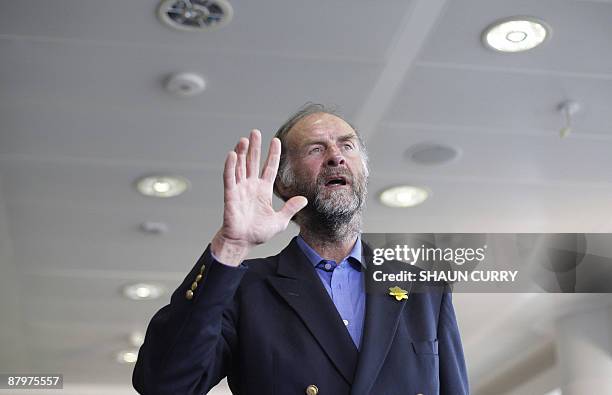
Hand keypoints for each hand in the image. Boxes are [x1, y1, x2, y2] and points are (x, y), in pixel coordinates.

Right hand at [211, 130, 307, 264]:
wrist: (242, 243)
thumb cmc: (258, 233)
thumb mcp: (280, 221)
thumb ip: (290, 208)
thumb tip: (304, 199)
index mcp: (263, 191)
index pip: (269, 168)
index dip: (273, 155)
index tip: (276, 141)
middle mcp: (251, 186)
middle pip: (253, 162)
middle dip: (255, 147)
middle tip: (255, 132)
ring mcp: (240, 189)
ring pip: (240, 166)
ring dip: (241, 153)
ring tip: (244, 139)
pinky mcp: (230, 195)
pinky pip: (229, 178)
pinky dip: (230, 166)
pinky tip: (232, 154)